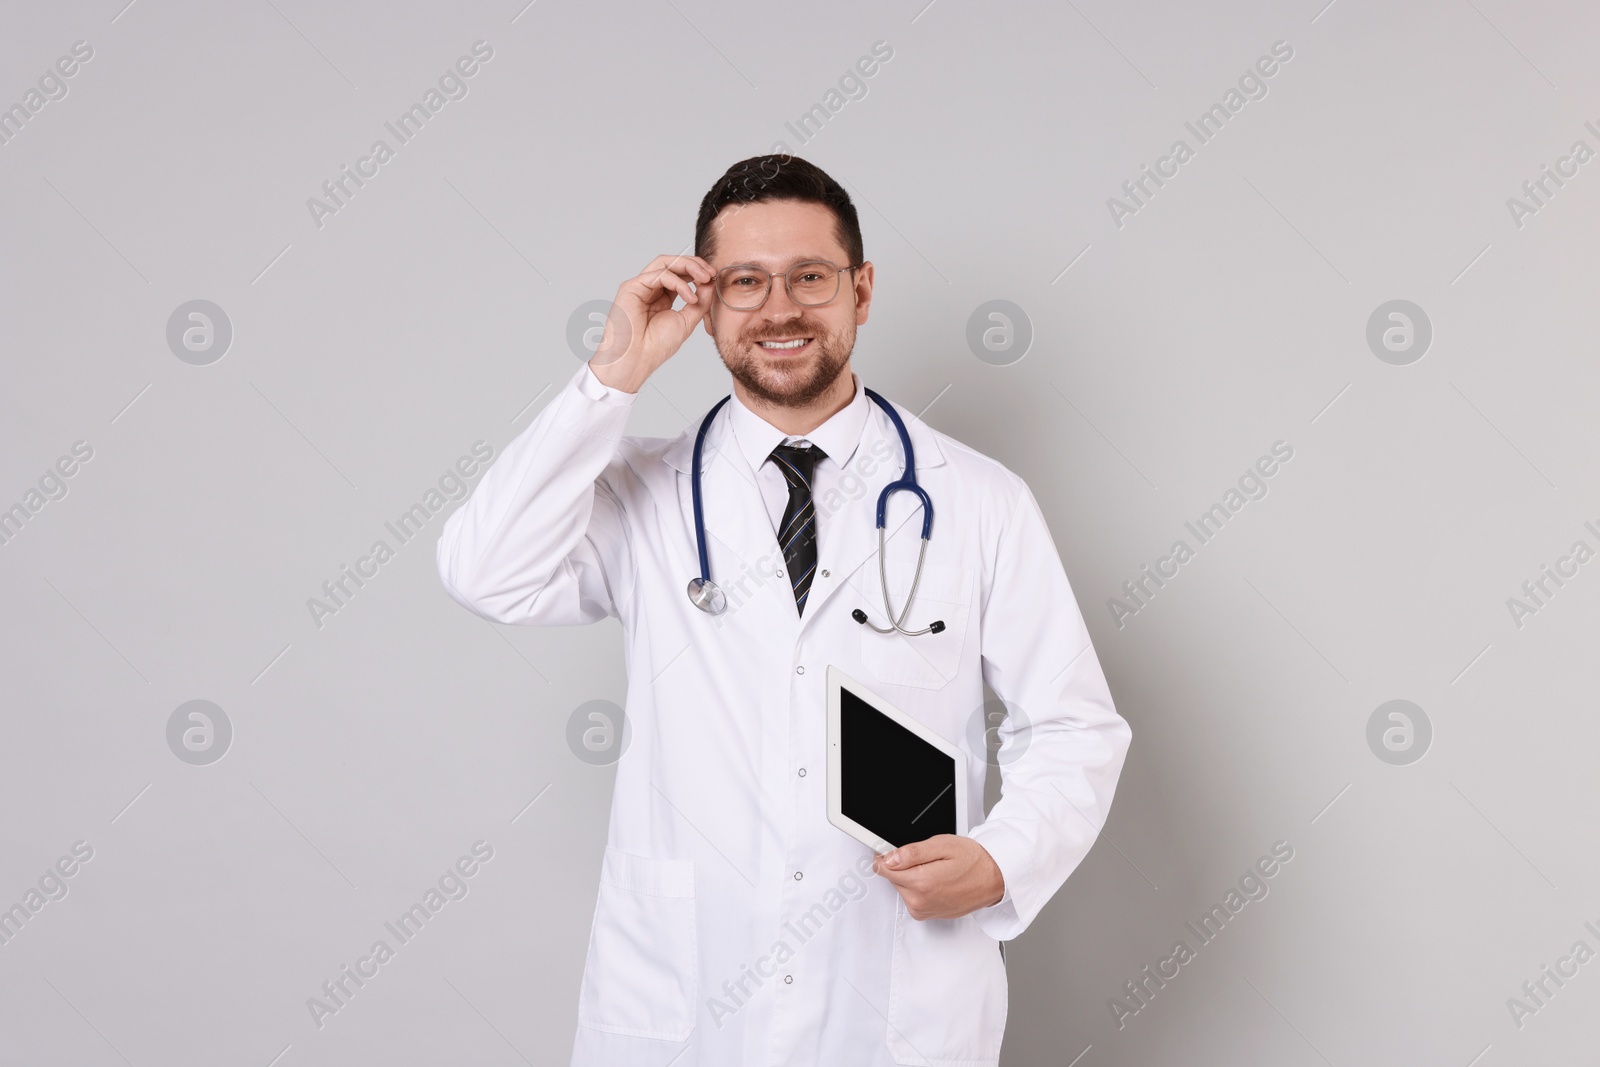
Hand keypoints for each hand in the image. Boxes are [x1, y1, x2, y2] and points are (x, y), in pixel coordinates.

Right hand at [589, 254, 715, 392]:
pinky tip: (689, 296)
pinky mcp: (632, 286)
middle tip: (711, 272)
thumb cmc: (656, 346)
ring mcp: (641, 286)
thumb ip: (699, 302)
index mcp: (662, 296)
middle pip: (673, 263)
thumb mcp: (687, 321)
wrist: (638, 359)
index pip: (680, 274)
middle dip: (695, 264)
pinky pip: (659, 275)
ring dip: (688, 266)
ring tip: (704, 277)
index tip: (714, 277)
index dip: (698, 271)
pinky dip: (679, 283)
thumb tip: (709, 283)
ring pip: (665, 262)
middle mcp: (650, 289)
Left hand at [872, 835, 1004, 920]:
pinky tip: (936, 880)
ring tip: (935, 869)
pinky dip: (918, 888)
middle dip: (902, 865)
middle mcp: (919, 902)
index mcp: (921, 883)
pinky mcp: (927, 915)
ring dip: (911, 877)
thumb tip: (889, 858)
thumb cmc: (973, 862)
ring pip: (901, 888)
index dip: (885, 855)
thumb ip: (912, 852)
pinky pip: (911, 897)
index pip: (884, 869)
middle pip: (892, 878)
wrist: (994, 880)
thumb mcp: (942, 845)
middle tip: (925, 858)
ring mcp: (923, 911)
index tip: (889, 849)